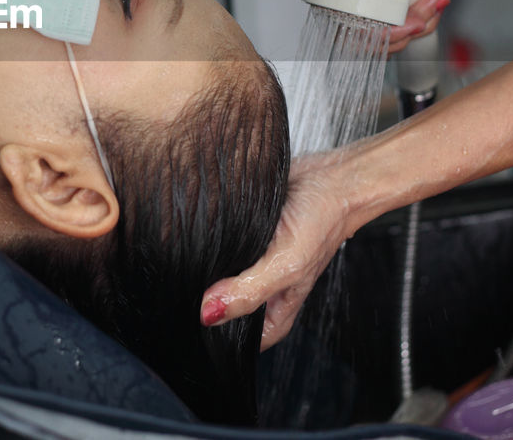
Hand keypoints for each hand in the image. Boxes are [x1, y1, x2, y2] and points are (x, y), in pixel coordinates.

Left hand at [199, 156, 352, 349]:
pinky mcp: (243, 232)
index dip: (223, 337)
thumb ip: (249, 291)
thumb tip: (209, 313)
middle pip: (227, 306)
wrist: (330, 175)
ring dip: (203, 267)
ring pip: (218, 274)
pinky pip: (217, 243)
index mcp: (278, 304)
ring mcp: (252, 258)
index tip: (196, 326)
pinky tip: (197, 235)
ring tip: (184, 261)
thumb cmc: (321, 222)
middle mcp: (263, 283)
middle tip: (182, 291)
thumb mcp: (286, 265)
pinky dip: (206, 240)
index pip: (247, 338)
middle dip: (206, 301)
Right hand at [316, 0, 457, 52]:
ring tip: (432, 5)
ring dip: (403, 31)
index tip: (409, 22)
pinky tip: (425, 11)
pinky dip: (403, 29)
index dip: (374, 25)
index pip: (339, 6)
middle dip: (394, 32)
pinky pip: (375, 30)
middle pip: (350, 27)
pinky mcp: (360, 1)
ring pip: (363, 34)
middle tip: (426, 16)